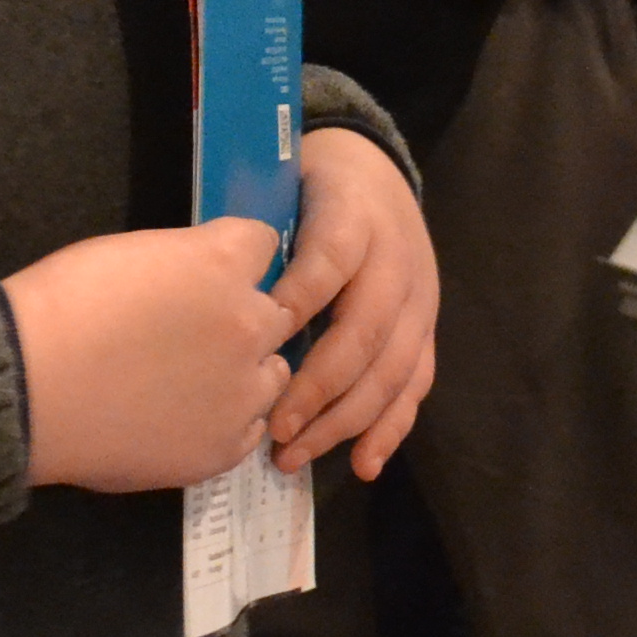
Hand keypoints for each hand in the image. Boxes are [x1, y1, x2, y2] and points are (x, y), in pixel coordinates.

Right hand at [1, 214, 293, 491]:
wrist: (26, 390)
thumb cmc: (62, 308)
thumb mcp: (132, 253)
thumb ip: (186, 262)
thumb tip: (201, 279)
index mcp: (223, 265)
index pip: (263, 244)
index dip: (236, 258)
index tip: (212, 274)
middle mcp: (249, 326)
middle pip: (277, 314)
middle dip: (245, 319)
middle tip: (196, 336)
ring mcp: (242, 393)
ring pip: (273, 375)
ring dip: (245, 373)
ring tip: (192, 384)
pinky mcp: (223, 447)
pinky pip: (249, 428)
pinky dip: (226, 422)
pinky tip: (185, 419)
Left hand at [259, 128, 433, 480]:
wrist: (375, 171)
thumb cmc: (308, 189)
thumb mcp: (281, 192)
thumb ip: (257, 237)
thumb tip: (210, 295)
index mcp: (354, 218)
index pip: (329, 261)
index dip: (297, 301)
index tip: (255, 340)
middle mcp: (397, 261)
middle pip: (365, 331)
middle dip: (318, 387)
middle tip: (274, 428)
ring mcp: (419, 300)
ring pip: (392, 369)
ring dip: (345, 420)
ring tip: (297, 454)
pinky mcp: (426, 329)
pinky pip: (414, 384)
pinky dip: (390, 428)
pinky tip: (363, 465)